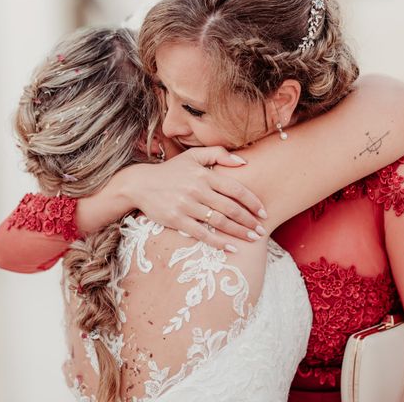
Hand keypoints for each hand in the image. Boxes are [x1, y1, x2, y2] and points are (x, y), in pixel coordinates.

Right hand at [128, 147, 267, 250]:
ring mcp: (187, 205)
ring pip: (219, 222)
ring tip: (252, 239)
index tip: (263, 213)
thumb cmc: (170, 171)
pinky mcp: (177, 220)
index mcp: (204, 174)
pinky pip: (202, 234)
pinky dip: (218, 242)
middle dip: (249, 220)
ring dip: (239, 232)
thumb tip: (244, 160)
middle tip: (262, 230)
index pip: (235, 189)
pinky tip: (231, 248)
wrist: (140, 184)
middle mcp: (197, 189)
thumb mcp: (193, 156)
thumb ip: (218, 154)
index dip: (252, 202)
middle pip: (230, 208)